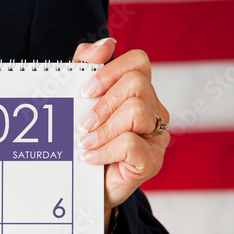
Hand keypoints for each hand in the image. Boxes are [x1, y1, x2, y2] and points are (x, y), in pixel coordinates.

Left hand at [72, 39, 170, 230]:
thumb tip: (105, 44)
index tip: (84, 91)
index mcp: (138, 93)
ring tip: (85, 143)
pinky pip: (132, 144)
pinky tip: (90, 158)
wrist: (84, 190)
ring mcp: (156, 137)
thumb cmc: (83, 143)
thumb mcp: (78, 104)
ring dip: (103, 128)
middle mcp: (153, 111)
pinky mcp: (152, 162)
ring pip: (137, 112)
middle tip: (82, 124)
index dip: (111, 70)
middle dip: (103, 103)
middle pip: (137, 85)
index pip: (138, 62)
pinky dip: (105, 150)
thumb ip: (86, 70)